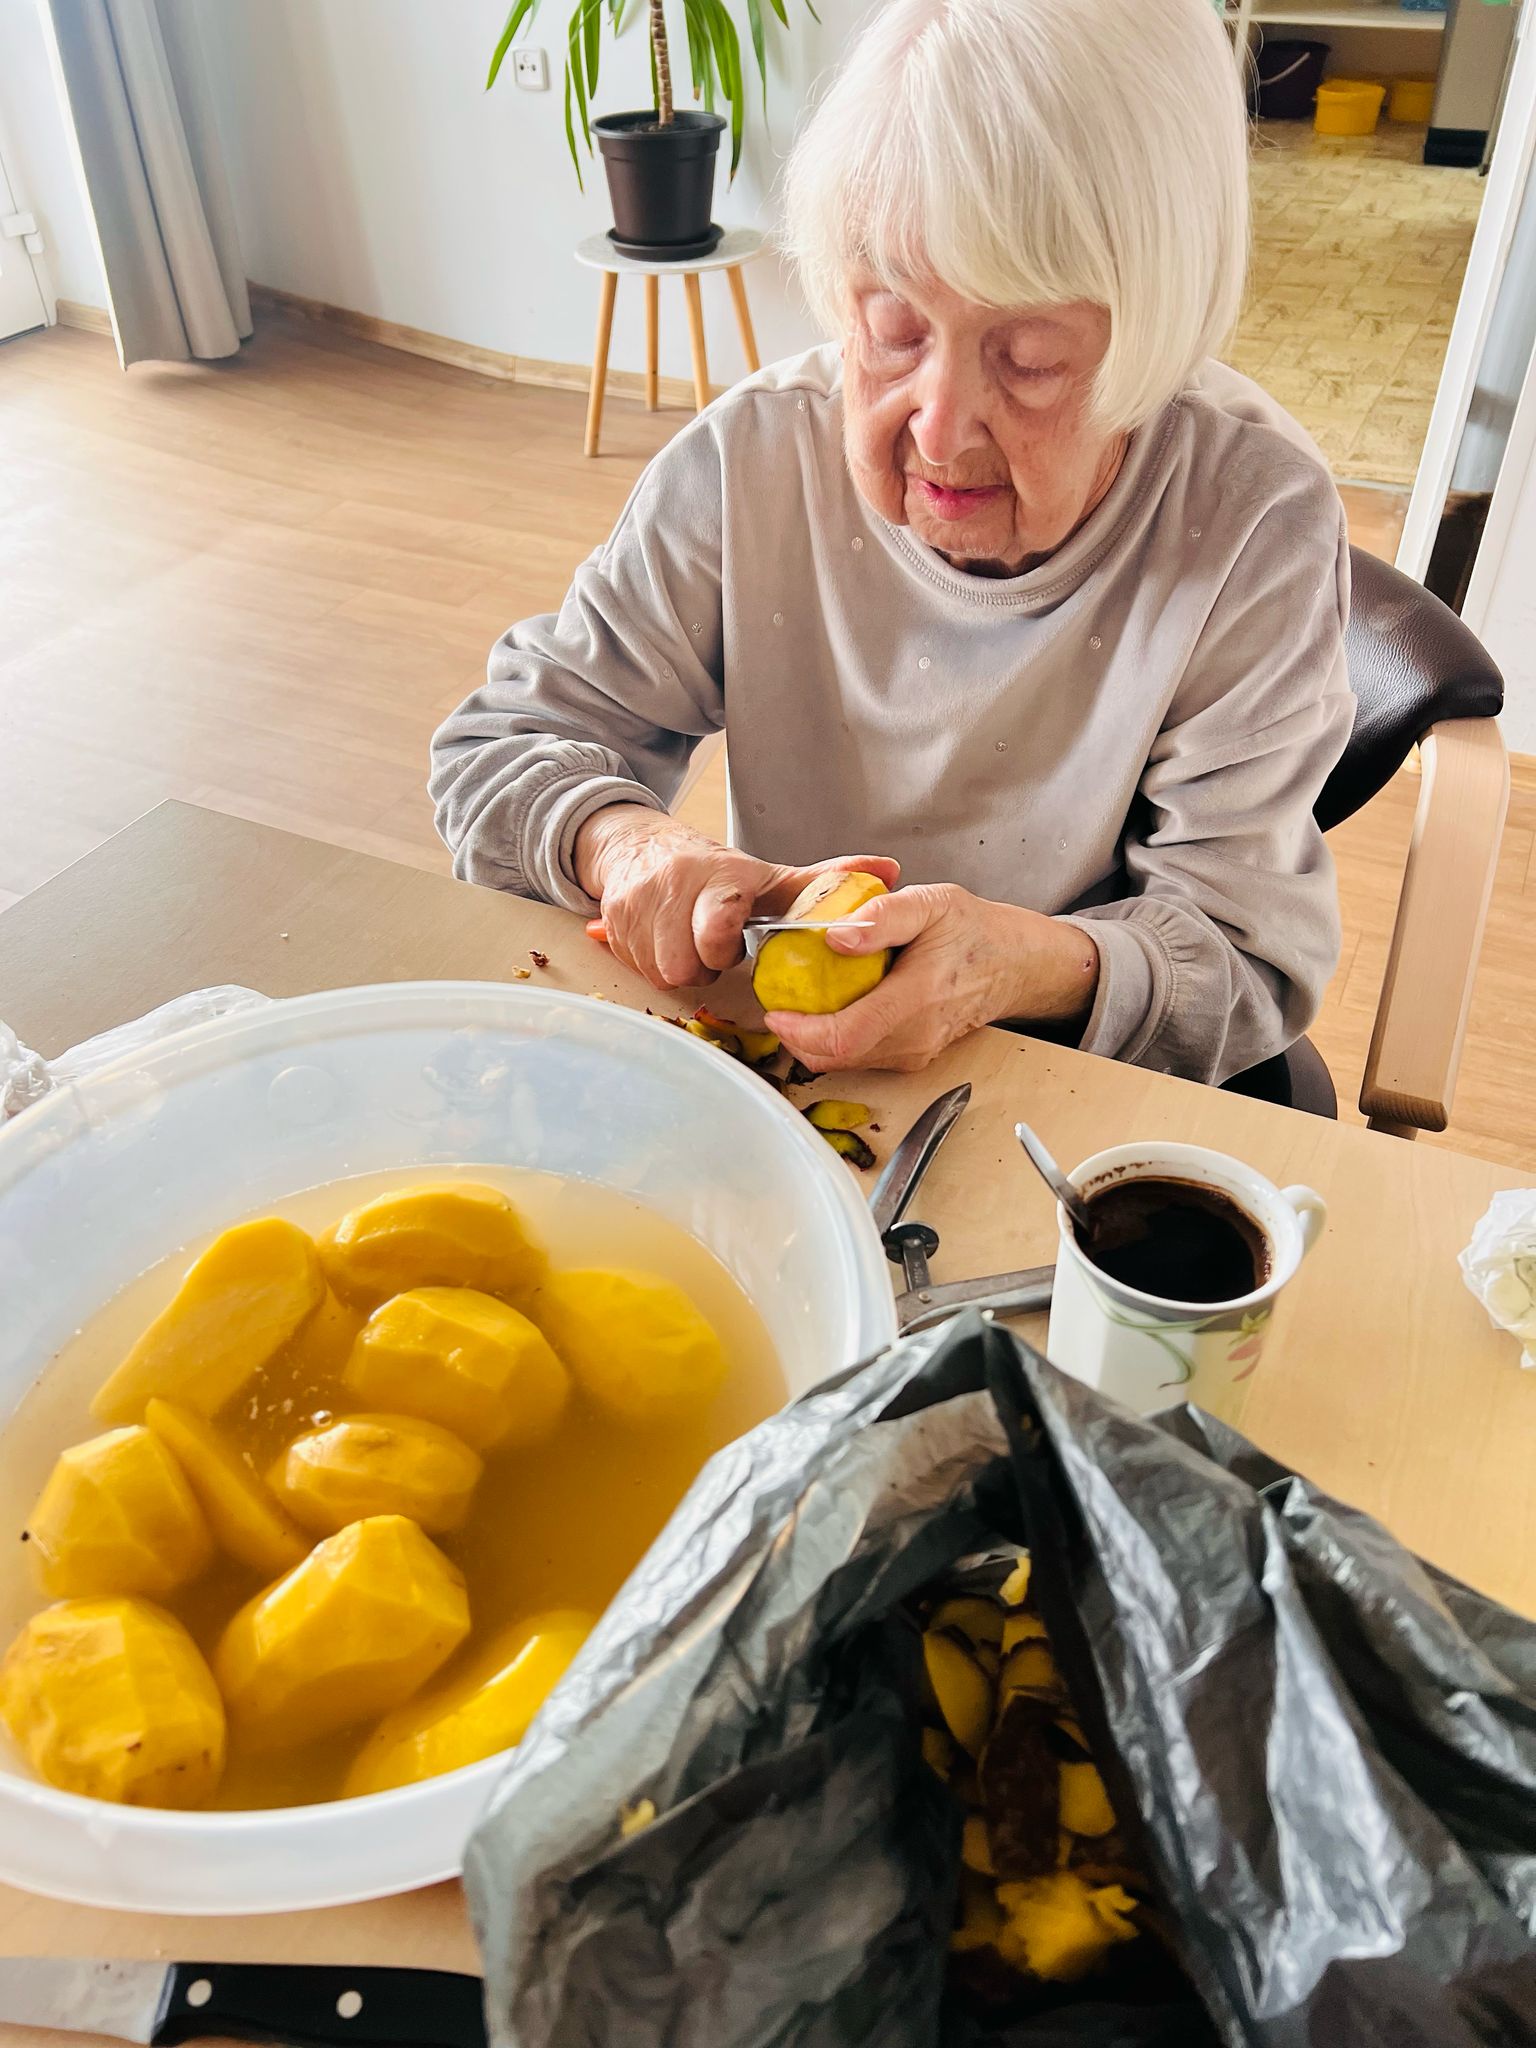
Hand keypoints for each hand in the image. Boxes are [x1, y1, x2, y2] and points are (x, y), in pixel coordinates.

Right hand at [576, 803, 900, 990]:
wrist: (640, 845)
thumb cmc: (717, 873)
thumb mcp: (770, 876)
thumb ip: (824, 882)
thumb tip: (889, 869)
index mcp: (719, 876)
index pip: (715, 921)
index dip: (721, 943)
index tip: (730, 947)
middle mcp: (673, 884)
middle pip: (682, 962)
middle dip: (702, 965)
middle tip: (715, 949)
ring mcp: (636, 903)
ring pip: (658, 969)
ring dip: (679, 966)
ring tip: (693, 944)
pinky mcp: (610, 918)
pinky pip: (633, 964)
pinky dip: (652, 962)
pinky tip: (666, 942)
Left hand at [763, 884, 1100, 1073]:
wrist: (1016, 965)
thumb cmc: (975, 931)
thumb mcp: (931, 903)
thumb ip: (882, 917)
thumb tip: (834, 937)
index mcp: (917, 999)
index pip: (845, 1036)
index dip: (800, 1030)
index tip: (774, 1009)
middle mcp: (915, 1037)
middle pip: (836, 1057)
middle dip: (795, 1036)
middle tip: (778, 1001)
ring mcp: (915, 1053)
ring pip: (846, 1062)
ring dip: (813, 1039)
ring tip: (799, 1002)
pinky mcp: (913, 1058)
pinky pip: (862, 1058)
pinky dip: (836, 1040)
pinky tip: (831, 1008)